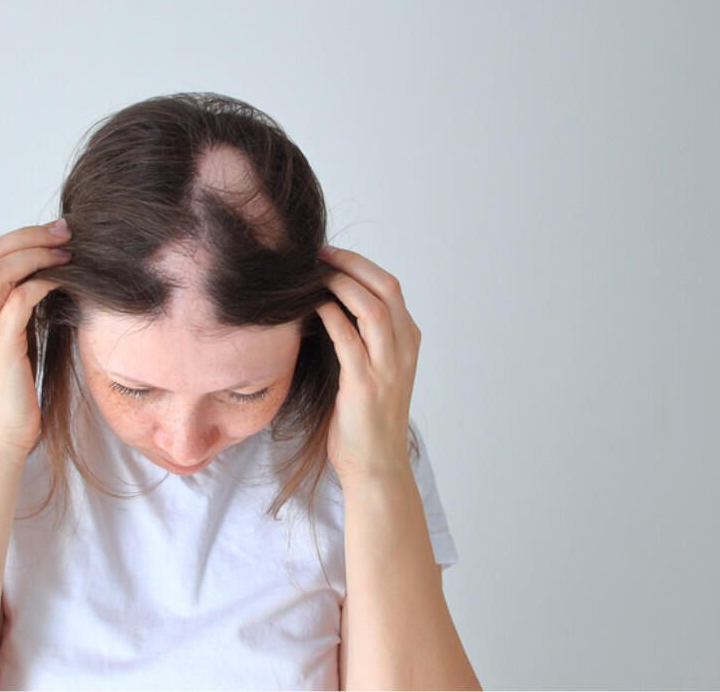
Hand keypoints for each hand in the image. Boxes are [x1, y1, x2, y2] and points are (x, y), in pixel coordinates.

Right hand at [0, 218, 73, 457]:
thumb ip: (19, 311)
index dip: (20, 236)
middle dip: (29, 235)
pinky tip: (64, 281)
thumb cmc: (11, 393)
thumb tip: (48, 280)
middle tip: (65, 231)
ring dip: (36, 253)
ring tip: (67, 252)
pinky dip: (43, 283)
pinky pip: (20, 300)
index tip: (56, 232)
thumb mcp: (13, 342)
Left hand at [314, 244, 421, 481]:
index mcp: (408, 342)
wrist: (375, 465)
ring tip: (312, 275)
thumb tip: (328, 303)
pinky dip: (329, 315)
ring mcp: (388, 366)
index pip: (390, 286)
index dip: (359, 264)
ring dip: (340, 284)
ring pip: (372, 307)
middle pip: (385, 287)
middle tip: (318, 254)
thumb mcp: (375, 369)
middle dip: (351, 264)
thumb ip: (363, 338)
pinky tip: (311, 306)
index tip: (329, 255)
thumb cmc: (366, 419)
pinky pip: (348, 338)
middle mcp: (404, 349)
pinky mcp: (365, 384)